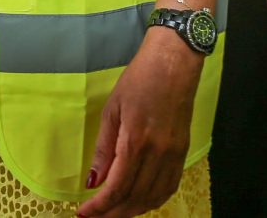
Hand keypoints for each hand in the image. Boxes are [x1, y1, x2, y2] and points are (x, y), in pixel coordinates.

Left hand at [78, 30, 201, 217]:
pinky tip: (139, 201)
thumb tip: (93, 181)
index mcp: (135, 141)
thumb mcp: (112, 110)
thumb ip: (103, 149)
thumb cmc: (138, 81)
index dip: (99, 206)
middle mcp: (158, 154)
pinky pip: (168, 187)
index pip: (117, 187)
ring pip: (153, 198)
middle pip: (135, 198)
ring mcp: (174, 155)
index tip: (83, 213)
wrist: (174, 64)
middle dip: (112, 213)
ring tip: (113, 212)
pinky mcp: (183, 153)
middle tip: (94, 217)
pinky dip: (152, 200)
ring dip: (132, 210)